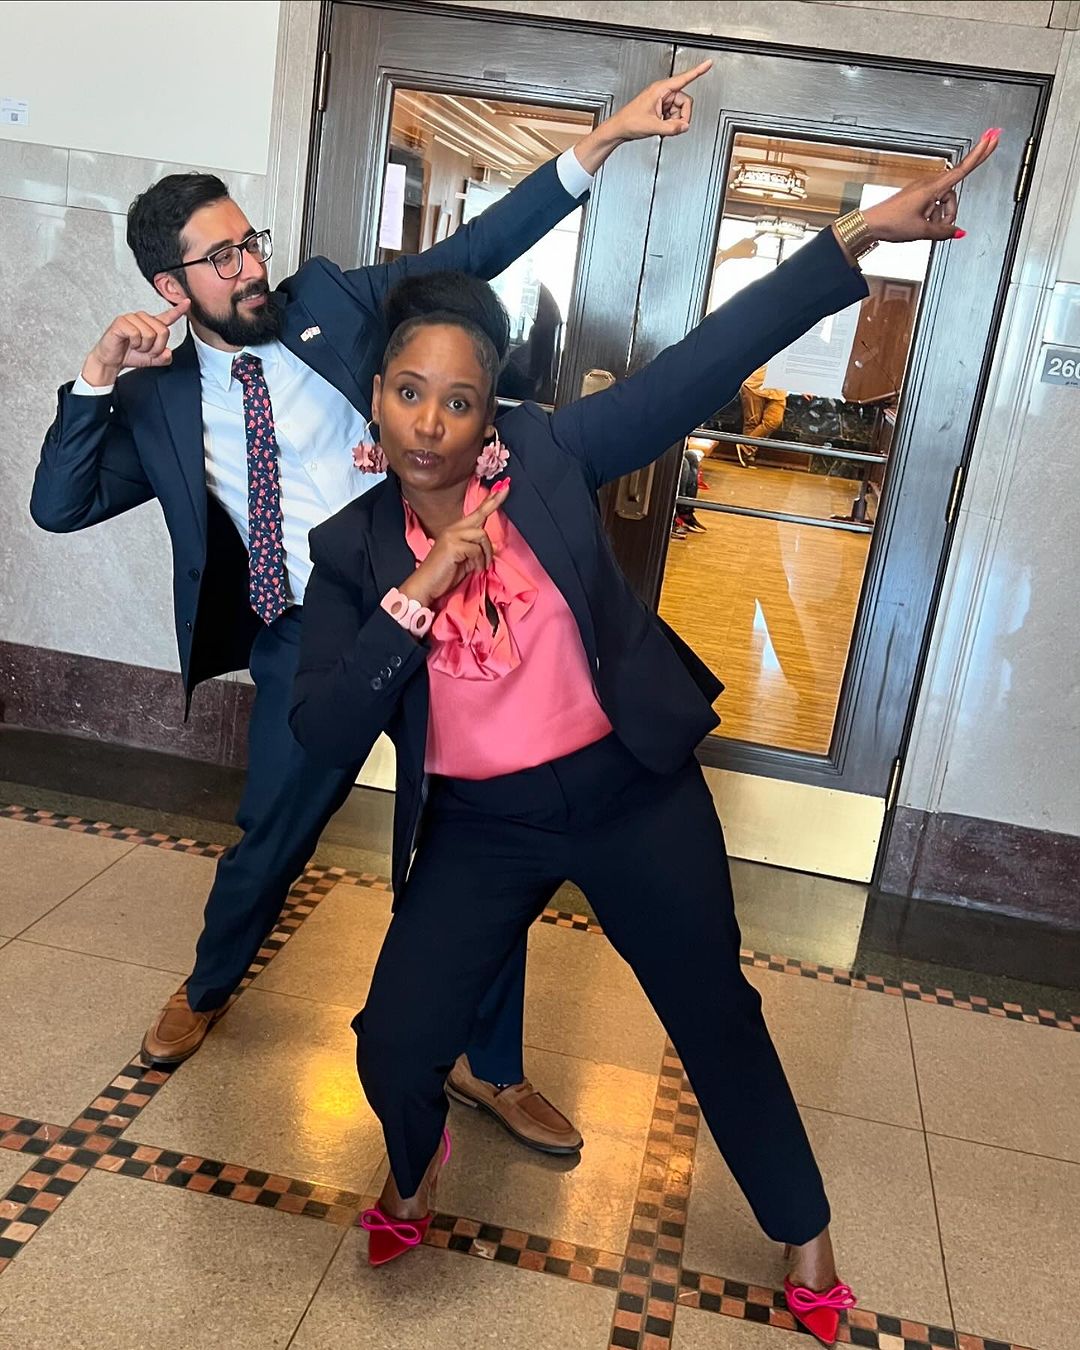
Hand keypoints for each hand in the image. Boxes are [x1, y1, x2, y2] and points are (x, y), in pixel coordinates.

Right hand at [81, 298, 190, 385]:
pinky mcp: (121, 322)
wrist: (112, 360)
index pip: (168, 316)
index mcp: (151, 325)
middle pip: (163, 331)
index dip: (178, 310)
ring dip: (144, 347)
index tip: (187, 302)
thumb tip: (168, 352)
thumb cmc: (129, 355)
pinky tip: (128, 343)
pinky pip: (137, 334)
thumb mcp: (152, 359)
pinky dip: (135, 343)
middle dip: (156, 347)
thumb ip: (164, 358)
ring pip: (150, 334)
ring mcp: (131, 318)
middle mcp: (143, 319)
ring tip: (136, 347)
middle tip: (145, 350)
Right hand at [399, 482, 509, 607]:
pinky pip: (476, 549)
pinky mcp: (452, 545)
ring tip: (480, 566)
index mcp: (456, 531)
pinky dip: (479, 561)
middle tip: (506, 488)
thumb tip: (494, 547)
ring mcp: (452, 535)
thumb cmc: (444, 574)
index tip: (503, 487)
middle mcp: (453, 529)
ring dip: (485, 553)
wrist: (426, 585)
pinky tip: (474, 569)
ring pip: (482, 535)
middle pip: (480, 514)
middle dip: (494, 502)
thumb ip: (479, 552)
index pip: (476, 513)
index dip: (490, 500)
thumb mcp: (466, 561)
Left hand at [572, 61, 712, 174]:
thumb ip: (672, 128)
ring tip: (662, 127)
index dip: (698, 71)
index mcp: (661, 89)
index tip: (709, 63)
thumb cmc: (630, 121)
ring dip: (675, 121)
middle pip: (685, 102)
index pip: (684, 78)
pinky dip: (671, 123)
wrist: (619, 128)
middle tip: (673, 127)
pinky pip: (674, 115)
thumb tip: (684, 126)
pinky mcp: (661, 109)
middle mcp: (663, 92)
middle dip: (682, 116)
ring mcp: (662, 101)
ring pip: (680, 110)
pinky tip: (661, 127)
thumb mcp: (653, 127)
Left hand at [859, 128, 1000, 246]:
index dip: (980, 153)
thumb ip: (944, 232)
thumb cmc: (891, 222)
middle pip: (952, 196)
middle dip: (950, 212)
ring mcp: (922, 190)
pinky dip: (931, 217)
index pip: (963, 169)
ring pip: (943, 203)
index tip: (992, 137)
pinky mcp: (917, 197)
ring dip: (939, 218)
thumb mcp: (922, 231)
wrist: (870, 224)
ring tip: (924, 228)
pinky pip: (932, 206)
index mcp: (932, 187)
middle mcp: (928, 185)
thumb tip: (958, 232)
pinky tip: (920, 225)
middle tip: (942, 228)